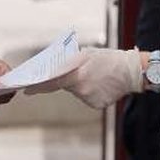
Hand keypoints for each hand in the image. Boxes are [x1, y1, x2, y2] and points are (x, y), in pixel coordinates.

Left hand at [25, 48, 142, 108]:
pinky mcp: (96, 105)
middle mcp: (80, 89)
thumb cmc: (109, 59)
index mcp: (76, 75)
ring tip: (97, 75)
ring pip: (77, 92)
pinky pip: (88, 98)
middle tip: (82, 72)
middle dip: (68, 79)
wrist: (133, 71)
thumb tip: (52, 69)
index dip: (37, 87)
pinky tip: (102, 84)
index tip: (26, 90)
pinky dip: (91, 91)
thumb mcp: (86, 55)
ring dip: (82, 84)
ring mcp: (88, 98)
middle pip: (65, 86)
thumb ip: (68, 62)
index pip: (50, 83)